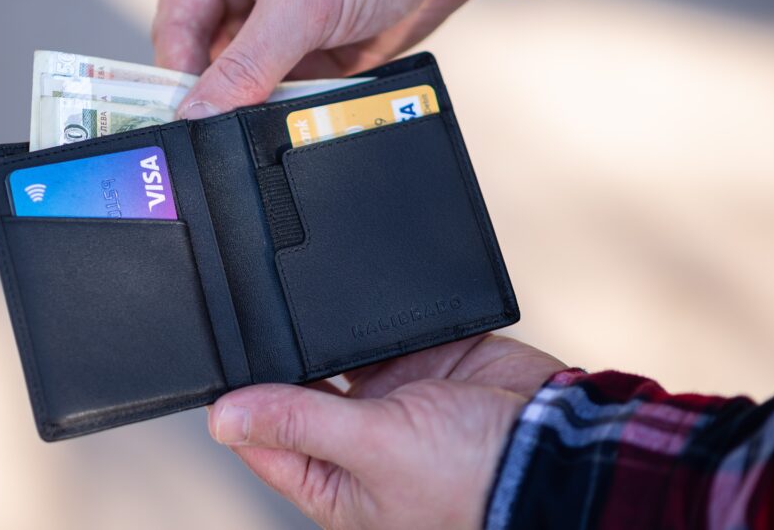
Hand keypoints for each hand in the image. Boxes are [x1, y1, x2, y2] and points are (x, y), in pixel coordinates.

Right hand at [152, 0, 488, 118]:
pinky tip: (306, 112)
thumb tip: (200, 112)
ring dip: (264, 101)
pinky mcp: (312, 44)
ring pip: (251, 81)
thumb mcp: (300, 0)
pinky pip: (290, 88)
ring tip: (275, 117)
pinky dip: (298, 103)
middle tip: (230, 131)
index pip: (175, 28)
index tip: (186, 124)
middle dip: (225, 95)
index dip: (178, 79)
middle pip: (210, 61)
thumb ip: (247, 64)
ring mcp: (278, 19)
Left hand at [207, 334, 564, 529]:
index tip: (216, 367)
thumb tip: (226, 418)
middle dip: (278, 361)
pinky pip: (380, 329)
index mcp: (337, 481)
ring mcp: (391, 396)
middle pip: (297, 392)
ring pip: (335, 355)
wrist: (557, 445)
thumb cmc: (474, 481)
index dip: (239, 406)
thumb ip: (299, 424)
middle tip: (250, 316)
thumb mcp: (372, 451)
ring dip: (320, 333)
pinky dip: (366, 312)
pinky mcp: (422, 360)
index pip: (265, 441)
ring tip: (293, 299)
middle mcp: (359, 440)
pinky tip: (347, 291)